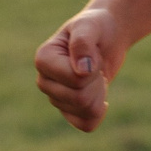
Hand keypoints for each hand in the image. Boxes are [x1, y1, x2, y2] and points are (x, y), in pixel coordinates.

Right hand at [35, 6, 128, 130]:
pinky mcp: (68, 110)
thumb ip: (83, 43)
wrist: (107, 36)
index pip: (75, 80)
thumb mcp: (90, 26)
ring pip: (86, 111)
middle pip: (80, 99)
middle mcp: (44, 81)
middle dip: (97, 81)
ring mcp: (55, 97)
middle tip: (96, 64)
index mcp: (43, 59)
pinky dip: (99, 112)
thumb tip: (81, 71)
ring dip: (100, 93)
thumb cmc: (96, 27)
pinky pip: (86, 125)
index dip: (93, 68)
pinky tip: (100, 95)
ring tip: (96, 75)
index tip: (92, 52)